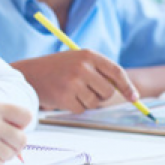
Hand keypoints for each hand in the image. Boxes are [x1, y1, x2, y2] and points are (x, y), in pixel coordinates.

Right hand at [13, 50, 137, 112]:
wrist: (30, 73)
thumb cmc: (58, 67)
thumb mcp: (78, 60)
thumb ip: (99, 71)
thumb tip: (124, 90)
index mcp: (88, 54)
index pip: (116, 71)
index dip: (127, 86)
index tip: (134, 97)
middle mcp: (82, 67)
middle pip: (108, 91)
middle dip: (103, 96)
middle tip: (90, 92)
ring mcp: (73, 82)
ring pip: (95, 102)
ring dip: (87, 101)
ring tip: (73, 91)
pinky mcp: (65, 97)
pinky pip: (82, 110)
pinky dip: (76, 107)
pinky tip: (65, 97)